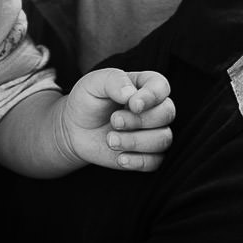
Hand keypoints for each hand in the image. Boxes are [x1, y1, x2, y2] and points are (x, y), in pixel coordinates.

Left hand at [55, 68, 174, 170]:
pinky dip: (138, 161)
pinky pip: (156, 161)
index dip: (152, 96)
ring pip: (163, 139)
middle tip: (114, 121)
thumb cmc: (87, 101)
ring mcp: (153, 132)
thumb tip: (130, 93)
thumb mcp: (93, 83)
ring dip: (136, 141)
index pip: (161, 87)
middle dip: (140, 120)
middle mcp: (153, 108)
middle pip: (167, 114)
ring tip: (110, 140)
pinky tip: (120, 158)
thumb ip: (113, 80)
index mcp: (144, 85)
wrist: (75, 129)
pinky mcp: (148, 154)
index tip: (132, 104)